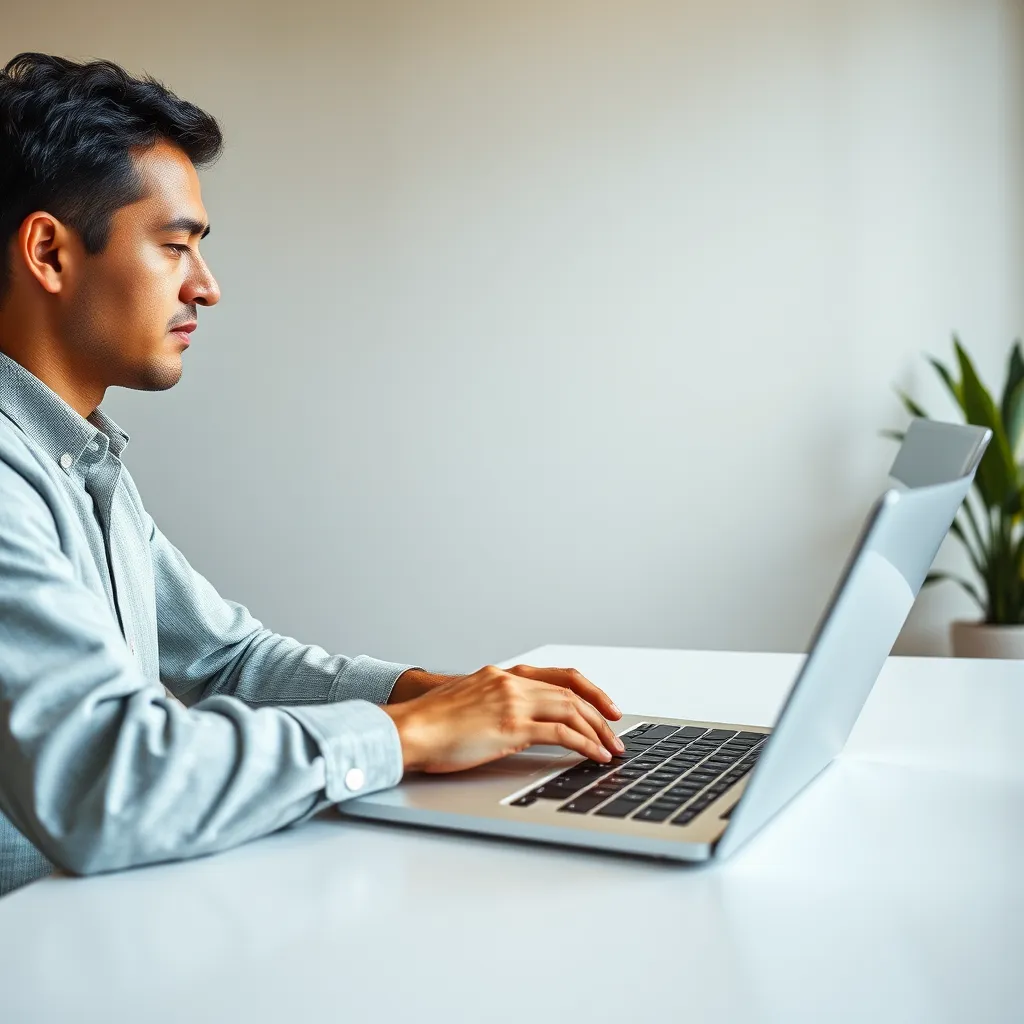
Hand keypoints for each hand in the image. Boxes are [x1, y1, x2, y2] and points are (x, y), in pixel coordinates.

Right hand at [381, 663, 623, 772]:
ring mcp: (512, 702)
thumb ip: (495, 705)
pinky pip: (561, 733)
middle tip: (616, 733)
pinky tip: (594, 756)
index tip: (604, 706)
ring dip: (598, 731)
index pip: (558, 676)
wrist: (408, 729)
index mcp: (501, 675)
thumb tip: (517, 724)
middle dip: (599, 714)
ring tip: (612, 749)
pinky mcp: (512, 726)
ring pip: (571, 710)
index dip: (587, 690)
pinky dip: (585, 744)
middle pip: (570, 693)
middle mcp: (510, 682)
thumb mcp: (468, 703)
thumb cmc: (430, 724)